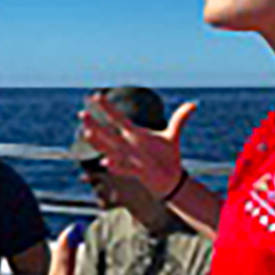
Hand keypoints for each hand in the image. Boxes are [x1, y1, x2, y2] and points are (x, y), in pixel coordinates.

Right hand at [80, 93, 195, 197]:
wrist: (171, 178)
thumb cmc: (167, 157)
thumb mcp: (172, 136)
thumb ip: (180, 119)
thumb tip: (192, 105)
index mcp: (134, 134)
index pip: (117, 118)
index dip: (108, 108)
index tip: (96, 95)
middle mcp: (127, 146)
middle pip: (107, 133)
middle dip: (95, 124)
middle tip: (82, 113)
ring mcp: (129, 158)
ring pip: (109, 150)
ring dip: (98, 143)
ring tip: (88, 133)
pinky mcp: (136, 171)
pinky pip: (122, 168)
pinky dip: (114, 166)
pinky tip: (106, 162)